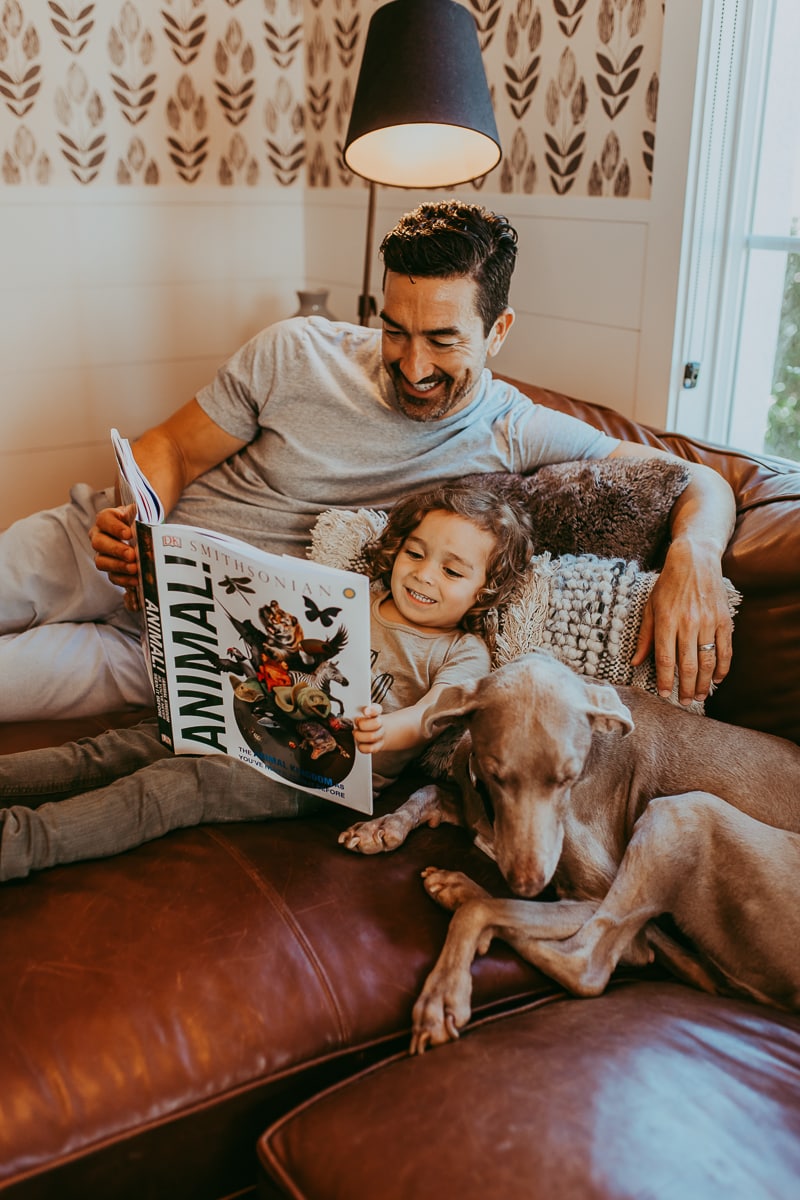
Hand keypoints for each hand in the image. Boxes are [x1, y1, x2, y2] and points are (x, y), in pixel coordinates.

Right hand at [89, 503, 140, 607]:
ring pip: (102, 562)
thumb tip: (136, 511)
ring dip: (118, 566)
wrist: (142, 533)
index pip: (104, 520)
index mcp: (105, 520)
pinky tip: (135, 579)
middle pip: (99, 543)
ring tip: (134, 568)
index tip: (129, 533)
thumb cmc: (137, 522)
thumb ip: (136, 514)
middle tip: (131, 554)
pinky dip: (124, 579)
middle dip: (116, 550)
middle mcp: (99, 536)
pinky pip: (112, 576)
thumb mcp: (138, 514)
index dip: (115, 527)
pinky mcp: (110, 569)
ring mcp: (102, 554)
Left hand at [353, 704, 384, 754]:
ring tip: (355, 733)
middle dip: (363, 724)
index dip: (372, 710)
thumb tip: (346, 704)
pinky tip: (359, 743)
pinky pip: (370, 748)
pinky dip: (362, 746)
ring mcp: (379, 735)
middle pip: (376, 723)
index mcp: (375, 713)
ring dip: (360, 735)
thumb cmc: (365, 721)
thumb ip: (356, 708)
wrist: (377, 731)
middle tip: (356, 723)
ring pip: (372, 736)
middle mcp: (379, 723)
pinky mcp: (377, 746)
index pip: (377, 709)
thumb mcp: (361, 712)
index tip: (365, 711)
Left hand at [631, 539, 732, 704]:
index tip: (664, 694)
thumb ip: (645, 637)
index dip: (665, 680)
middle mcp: (687, 623)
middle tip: (684, 701)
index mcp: (666, 621)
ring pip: (707, 661)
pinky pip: (725, 649)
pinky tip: (717, 679)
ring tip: (699, 696)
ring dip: (703, 683)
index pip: (665, 659)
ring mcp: (708, 622)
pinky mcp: (724, 620)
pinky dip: (722, 667)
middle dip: (685, 688)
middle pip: (687, 665)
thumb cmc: (668, 585)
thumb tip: (635, 662)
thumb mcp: (650, 607)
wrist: (694, 561)